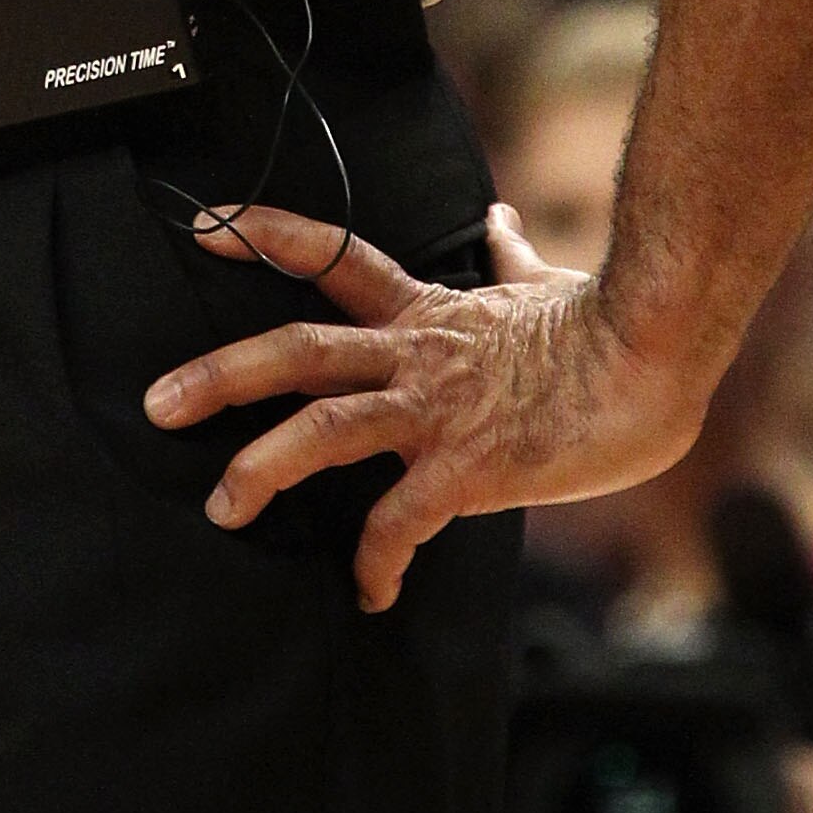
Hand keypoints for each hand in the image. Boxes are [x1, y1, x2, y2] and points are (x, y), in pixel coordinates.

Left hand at [139, 196, 703, 612]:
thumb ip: (505, 258)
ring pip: (324, 428)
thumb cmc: (605, 328)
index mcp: (426, 312)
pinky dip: (377, 559)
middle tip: (157, 402)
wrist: (655, 358)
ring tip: (222, 506)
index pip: (330, 256)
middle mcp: (416, 354)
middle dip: (220, 375)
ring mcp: (438, 409)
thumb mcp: (540, 283)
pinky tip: (368, 592)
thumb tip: (499, 220)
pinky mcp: (470, 465)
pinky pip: (402, 520)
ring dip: (263, 467)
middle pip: (297, 350)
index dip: (266, 236)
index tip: (207, 225)